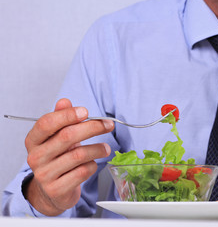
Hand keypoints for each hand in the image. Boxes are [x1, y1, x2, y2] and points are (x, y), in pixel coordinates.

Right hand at [23, 98, 113, 215]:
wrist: (52, 191)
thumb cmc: (58, 158)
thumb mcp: (57, 137)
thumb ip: (61, 118)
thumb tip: (65, 101)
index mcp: (33, 140)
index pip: (47, 123)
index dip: (68, 115)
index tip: (86, 112)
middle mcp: (35, 157)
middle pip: (67, 136)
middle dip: (92, 127)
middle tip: (108, 125)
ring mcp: (45, 175)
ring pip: (78, 155)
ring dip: (98, 148)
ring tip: (106, 148)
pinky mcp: (57, 189)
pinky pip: (83, 172)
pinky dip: (93, 165)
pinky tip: (93, 163)